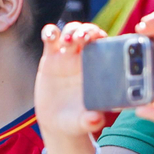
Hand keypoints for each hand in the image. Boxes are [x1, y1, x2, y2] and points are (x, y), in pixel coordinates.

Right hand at [35, 22, 110, 153]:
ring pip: (70, 32)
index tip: (99, 38)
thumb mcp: (84, 122)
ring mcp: (66, 58)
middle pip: (88, 33)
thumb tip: (96, 120)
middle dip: (86, 30)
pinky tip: (49, 35)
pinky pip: (50, 39)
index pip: (104, 45)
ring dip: (70, 30)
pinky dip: (50, 32)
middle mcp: (83, 60)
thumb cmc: (76, 121)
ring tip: (67, 40)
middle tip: (81, 38)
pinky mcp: (49, 59)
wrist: (57, 122)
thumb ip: (91, 121)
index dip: (102, 37)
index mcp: (98, 70)